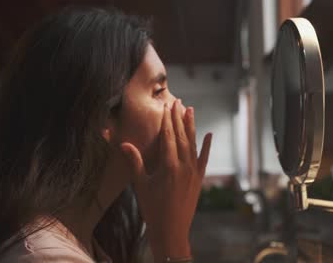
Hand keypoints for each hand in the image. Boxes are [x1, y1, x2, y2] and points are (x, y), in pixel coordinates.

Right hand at [121, 99, 211, 261]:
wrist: (171, 230)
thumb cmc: (153, 208)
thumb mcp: (141, 184)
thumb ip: (135, 162)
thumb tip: (123, 143)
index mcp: (168, 166)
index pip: (168, 137)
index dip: (167, 121)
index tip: (167, 107)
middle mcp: (184, 166)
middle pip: (182, 136)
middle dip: (179, 118)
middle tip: (179, 102)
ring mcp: (194, 172)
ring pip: (193, 144)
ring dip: (192, 127)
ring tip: (190, 110)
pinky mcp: (199, 179)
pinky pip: (204, 158)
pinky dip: (206, 146)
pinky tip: (209, 134)